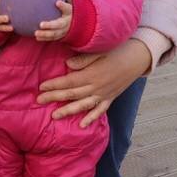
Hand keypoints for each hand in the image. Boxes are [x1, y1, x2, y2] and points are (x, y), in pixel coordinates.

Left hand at [34, 0, 72, 41]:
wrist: (79, 23)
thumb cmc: (70, 10)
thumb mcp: (72, 2)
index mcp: (69, 12)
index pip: (67, 8)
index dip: (63, 6)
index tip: (57, 2)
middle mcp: (67, 22)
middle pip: (59, 25)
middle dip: (50, 25)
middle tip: (41, 24)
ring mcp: (63, 30)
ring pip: (54, 33)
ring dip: (45, 34)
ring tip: (36, 33)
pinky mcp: (60, 35)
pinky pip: (52, 38)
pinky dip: (45, 38)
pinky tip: (37, 37)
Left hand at [36, 38, 150, 126]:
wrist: (137, 59)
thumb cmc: (117, 51)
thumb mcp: (100, 51)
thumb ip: (83, 59)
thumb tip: (67, 65)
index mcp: (92, 74)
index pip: (69, 81)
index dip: (54, 84)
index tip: (41, 87)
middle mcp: (97, 87)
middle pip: (72, 94)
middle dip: (54, 97)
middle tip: (39, 100)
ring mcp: (104, 94)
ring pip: (83, 105)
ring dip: (68, 111)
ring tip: (54, 115)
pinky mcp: (110, 98)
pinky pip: (100, 110)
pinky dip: (91, 118)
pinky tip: (82, 125)